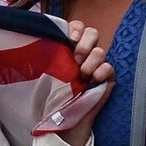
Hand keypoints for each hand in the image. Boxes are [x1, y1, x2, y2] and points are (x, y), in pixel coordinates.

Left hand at [56, 19, 115, 145]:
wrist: (62, 118)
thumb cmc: (50, 94)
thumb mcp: (45, 71)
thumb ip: (46, 54)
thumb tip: (36, 39)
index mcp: (69, 48)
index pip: (77, 27)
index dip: (76, 28)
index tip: (69, 38)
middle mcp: (85, 54)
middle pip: (93, 33)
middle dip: (84, 43)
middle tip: (76, 58)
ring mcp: (97, 66)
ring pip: (100, 51)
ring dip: (90, 61)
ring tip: (81, 75)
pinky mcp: (107, 79)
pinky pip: (109, 67)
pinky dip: (101, 72)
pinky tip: (92, 81)